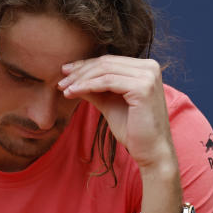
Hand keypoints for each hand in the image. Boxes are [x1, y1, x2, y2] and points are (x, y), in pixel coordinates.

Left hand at [58, 55, 175, 170]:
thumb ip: (94, 89)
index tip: (65, 73)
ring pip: (104, 71)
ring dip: (80, 79)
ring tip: (64, 89)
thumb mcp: (109, 103)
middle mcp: (150, 67)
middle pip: (105, 63)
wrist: (151, 151)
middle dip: (80, 72)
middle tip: (61, 82)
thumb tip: (72, 78)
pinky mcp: (143, 87)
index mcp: (145, 67)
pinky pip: (107, 82)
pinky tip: (73, 93)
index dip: (85, 66)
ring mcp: (148, 76)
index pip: (109, 61)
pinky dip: (87, 86)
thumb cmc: (133, 129)